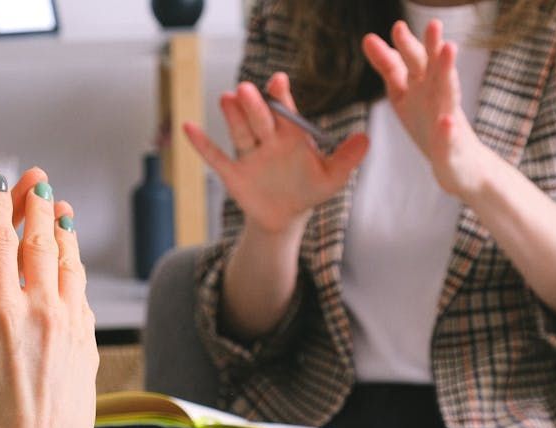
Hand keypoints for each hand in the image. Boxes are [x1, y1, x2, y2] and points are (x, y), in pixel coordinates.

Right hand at [0, 172, 98, 427]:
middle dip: (37, 209)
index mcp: (0, 313)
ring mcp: (70, 325)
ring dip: (63, 233)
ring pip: (70, 264)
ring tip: (60, 211)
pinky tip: (72, 264)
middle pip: (41, 244)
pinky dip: (76, 269)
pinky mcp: (88, 343)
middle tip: (37, 183)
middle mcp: (41, 311)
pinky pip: (82, 294)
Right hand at [184, 73, 369, 237]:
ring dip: (232, 116)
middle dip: (255, 105)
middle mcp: (267, 139)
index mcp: (291, 135)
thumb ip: (347, 158)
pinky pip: (215, 157)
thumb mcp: (332, 177)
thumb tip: (366, 139)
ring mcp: (249, 154)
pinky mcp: (233, 173)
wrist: (286, 216)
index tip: (278, 81)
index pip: (285, 111)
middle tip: (248, 90)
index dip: (281, 97)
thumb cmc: (309, 190)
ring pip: (240, 132)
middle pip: (260, 119)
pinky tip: (188, 127)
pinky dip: (201, 144)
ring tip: (227, 98)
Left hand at [363, 20, 492, 198]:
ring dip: (448, 73)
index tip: (398, 27)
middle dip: (432, 47)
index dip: (405, 45)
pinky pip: (449, 139)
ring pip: (449, 93)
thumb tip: (368, 38)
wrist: (459, 164)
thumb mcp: (404, 93)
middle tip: (434, 24)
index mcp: (422, 85)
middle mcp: (437, 96)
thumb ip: (389, 67)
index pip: (411, 61)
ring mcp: (447, 119)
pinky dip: (447, 131)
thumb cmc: (430, 123)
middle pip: (433, 69)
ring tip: (450, 50)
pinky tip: (446, 123)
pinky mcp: (452, 146)